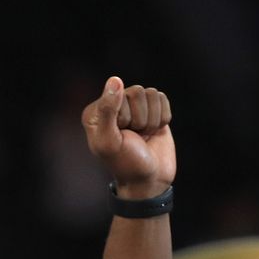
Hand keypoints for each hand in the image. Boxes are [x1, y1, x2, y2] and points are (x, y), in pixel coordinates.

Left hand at [82, 76, 175, 198]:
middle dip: (140, 119)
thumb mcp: (110, 141)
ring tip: (143, 135)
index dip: (125, 117)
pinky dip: (162, 118)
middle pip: (137, 92)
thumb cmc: (126, 163)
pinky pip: (162, 99)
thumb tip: (115, 79)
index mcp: (96, 112)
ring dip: (151, 120)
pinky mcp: (152, 109)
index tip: (120, 136)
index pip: (118, 95)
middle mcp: (113, 104)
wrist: (149, 180)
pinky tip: (154, 131)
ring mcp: (133, 106)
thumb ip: (108, 110)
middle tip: (134, 138)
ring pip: (151, 94)